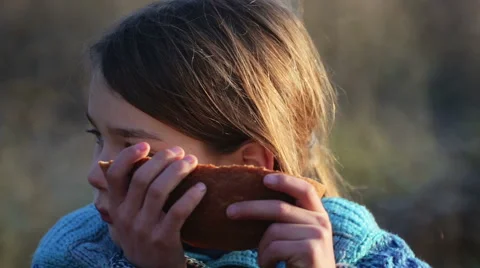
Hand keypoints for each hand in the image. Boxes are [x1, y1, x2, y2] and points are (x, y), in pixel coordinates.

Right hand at [104, 142, 206, 267]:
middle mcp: (126, 218)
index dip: (128, 157)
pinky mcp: (163, 240)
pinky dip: (191, 197)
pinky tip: (202, 188)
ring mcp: (143, 229)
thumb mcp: (130, 218)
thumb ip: (132, 194)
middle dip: (162, 159)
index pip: (114, 175)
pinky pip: (178, 212)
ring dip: (178, 171)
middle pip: (142, 178)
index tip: (146, 146)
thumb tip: (147, 159)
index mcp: (117, 208)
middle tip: (179, 152)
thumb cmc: (145, 236)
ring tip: (192, 162)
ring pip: (158, 191)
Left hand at [226, 174, 334, 267]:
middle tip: (229, 212)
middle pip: (280, 208)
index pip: (305, 190)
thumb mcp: (296, 237)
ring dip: (262, 249)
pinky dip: (266, 260)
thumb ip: (285, 220)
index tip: (264, 178)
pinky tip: (272, 267)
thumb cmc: (299, 264)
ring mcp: (318, 236)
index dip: (285, 181)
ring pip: (273, 231)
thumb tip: (253, 202)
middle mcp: (322, 222)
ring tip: (266, 261)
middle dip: (250, 209)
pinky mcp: (310, 250)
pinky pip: (274, 248)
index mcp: (319, 215)